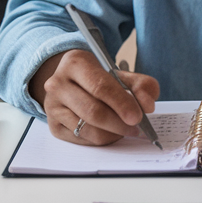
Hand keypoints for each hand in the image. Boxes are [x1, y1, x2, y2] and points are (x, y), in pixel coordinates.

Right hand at [29, 49, 159, 145]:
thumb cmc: (99, 77)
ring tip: (126, 130)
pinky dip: (101, 139)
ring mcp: (53, 106)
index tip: (138, 116)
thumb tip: (148, 105)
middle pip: (93, 111)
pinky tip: (111, 132)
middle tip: (136, 128)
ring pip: (87, 129)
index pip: (100, 86)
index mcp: (75, 63)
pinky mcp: (53, 126)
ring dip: (112, 134)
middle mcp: (58, 83)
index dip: (121, 103)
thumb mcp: (119, 73)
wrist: (70, 81)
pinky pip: (82, 139)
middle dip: (119, 123)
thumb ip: (140, 85)